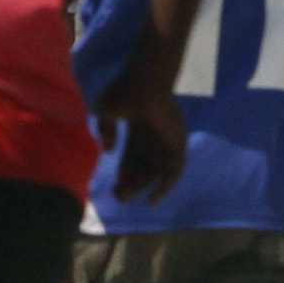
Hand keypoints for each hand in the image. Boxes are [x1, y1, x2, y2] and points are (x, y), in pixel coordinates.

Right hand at [99, 71, 188, 202]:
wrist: (145, 84)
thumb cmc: (125, 91)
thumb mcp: (106, 110)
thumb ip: (105, 130)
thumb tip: (109, 151)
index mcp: (140, 127)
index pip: (133, 155)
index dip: (124, 171)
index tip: (114, 184)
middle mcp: (154, 136)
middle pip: (144, 166)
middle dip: (131, 182)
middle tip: (119, 196)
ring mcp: (167, 140)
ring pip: (156, 170)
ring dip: (143, 186)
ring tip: (128, 198)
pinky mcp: (177, 144)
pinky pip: (174, 170)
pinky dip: (165, 186)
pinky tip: (153, 198)